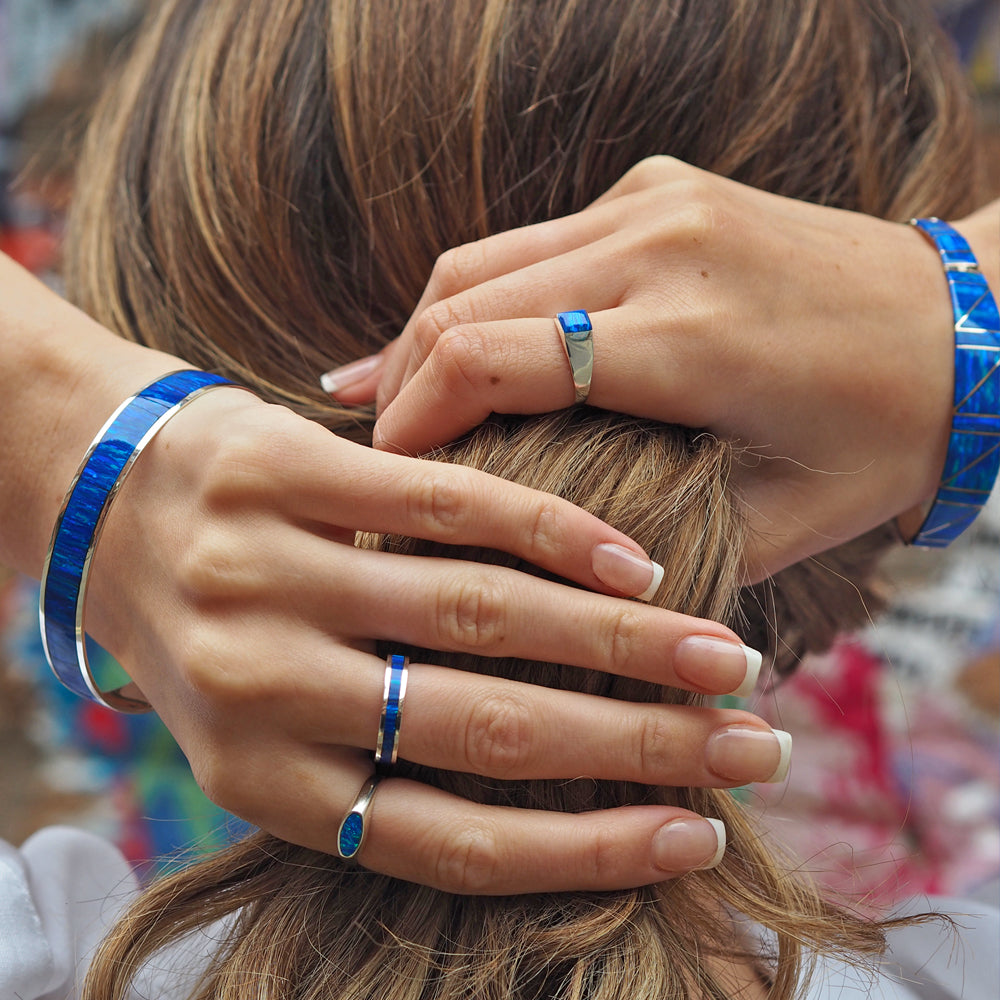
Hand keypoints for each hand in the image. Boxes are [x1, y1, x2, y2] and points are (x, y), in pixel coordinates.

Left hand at [84, 388, 784, 893]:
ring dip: (621, 642)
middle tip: (754, 748)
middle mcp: (258, 685)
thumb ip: (380, 753)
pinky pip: (445, 506)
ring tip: (722, 659)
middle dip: (638, 748)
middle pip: (484, 731)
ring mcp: (268, 569)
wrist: (104, 499)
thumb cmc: (216, 622)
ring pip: (478, 615)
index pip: (447, 841)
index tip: (695, 838)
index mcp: (261, 777)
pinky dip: (551, 534)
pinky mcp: (282, 471)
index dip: (586, 849)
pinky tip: (634, 563)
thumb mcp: (268, 718)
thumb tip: (567, 791)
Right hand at [333, 157, 992, 578]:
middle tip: (370, 460)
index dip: (409, 421)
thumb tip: (547, 585)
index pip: (486, 357)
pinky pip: (529, 246)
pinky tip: (446, 349)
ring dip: (425, 337)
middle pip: (462, 302)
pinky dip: (477, 301)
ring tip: (387, 409)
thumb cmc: (884, 434)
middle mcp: (657, 243)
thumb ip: (652, 547)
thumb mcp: (775, 520)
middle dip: (399, 383)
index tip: (374, 482)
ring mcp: (653, 200)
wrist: (973, 327)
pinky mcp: (654, 188)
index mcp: (688, 336)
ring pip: (482, 263)